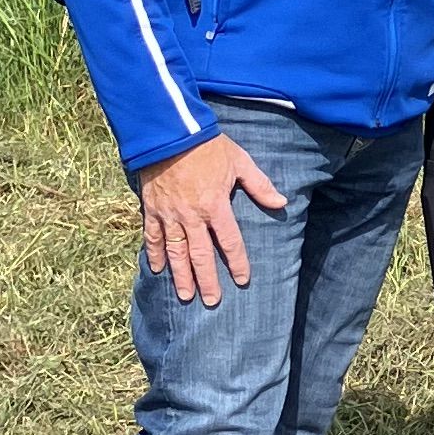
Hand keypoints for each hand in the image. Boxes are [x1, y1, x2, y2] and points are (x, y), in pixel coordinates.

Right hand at [137, 132, 287, 305]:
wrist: (169, 132)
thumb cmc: (207, 146)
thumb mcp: (239, 161)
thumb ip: (259, 185)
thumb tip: (281, 202)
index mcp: (215, 206)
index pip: (229, 242)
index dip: (237, 262)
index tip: (243, 280)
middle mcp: (191, 216)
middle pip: (200, 255)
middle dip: (207, 280)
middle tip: (211, 301)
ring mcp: (169, 215)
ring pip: (176, 253)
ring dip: (181, 276)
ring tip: (186, 296)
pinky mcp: (152, 209)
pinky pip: (153, 237)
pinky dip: (155, 254)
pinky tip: (158, 270)